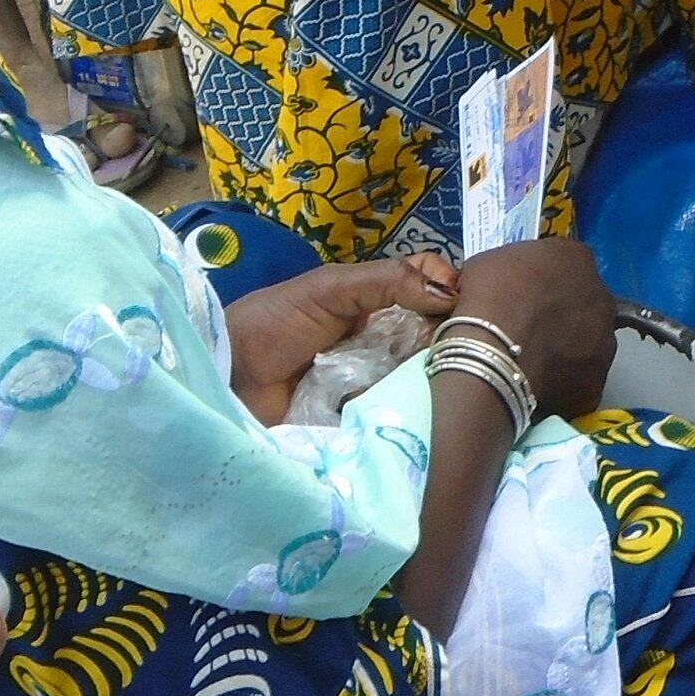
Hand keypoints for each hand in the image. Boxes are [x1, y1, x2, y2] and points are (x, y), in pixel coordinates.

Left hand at [228, 252, 457, 422]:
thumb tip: (449, 292)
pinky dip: (403, 407)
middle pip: (434, 334)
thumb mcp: (332, 288)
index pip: (430, 287)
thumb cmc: (277, 321)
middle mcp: (383, 337)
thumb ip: (387, 281)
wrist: (233, 376)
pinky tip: (405, 406)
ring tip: (421, 379)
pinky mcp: (366, 414)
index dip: (450, 293)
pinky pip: (399, 409)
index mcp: (377, 299)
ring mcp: (376, 378)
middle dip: (442, 338)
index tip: (461, 306)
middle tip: (441, 346)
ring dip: (422, 374)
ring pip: (422, 372)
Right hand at [446, 237, 616, 421]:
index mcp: (577, 259)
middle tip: (531, 327)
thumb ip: (512, 269)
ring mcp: (604, 341)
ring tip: (533, 360)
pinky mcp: (595, 381)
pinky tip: (537, 385)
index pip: (568, 262)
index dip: (545, 278)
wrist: (493, 352)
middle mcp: (602, 297)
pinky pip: (579, 380)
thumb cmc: (490, 297)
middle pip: (586, 303)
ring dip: (568, 348)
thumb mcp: (490, 263)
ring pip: (589, 343)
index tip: (525, 291)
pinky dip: (562, 382)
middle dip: (564, 313)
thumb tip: (505, 284)